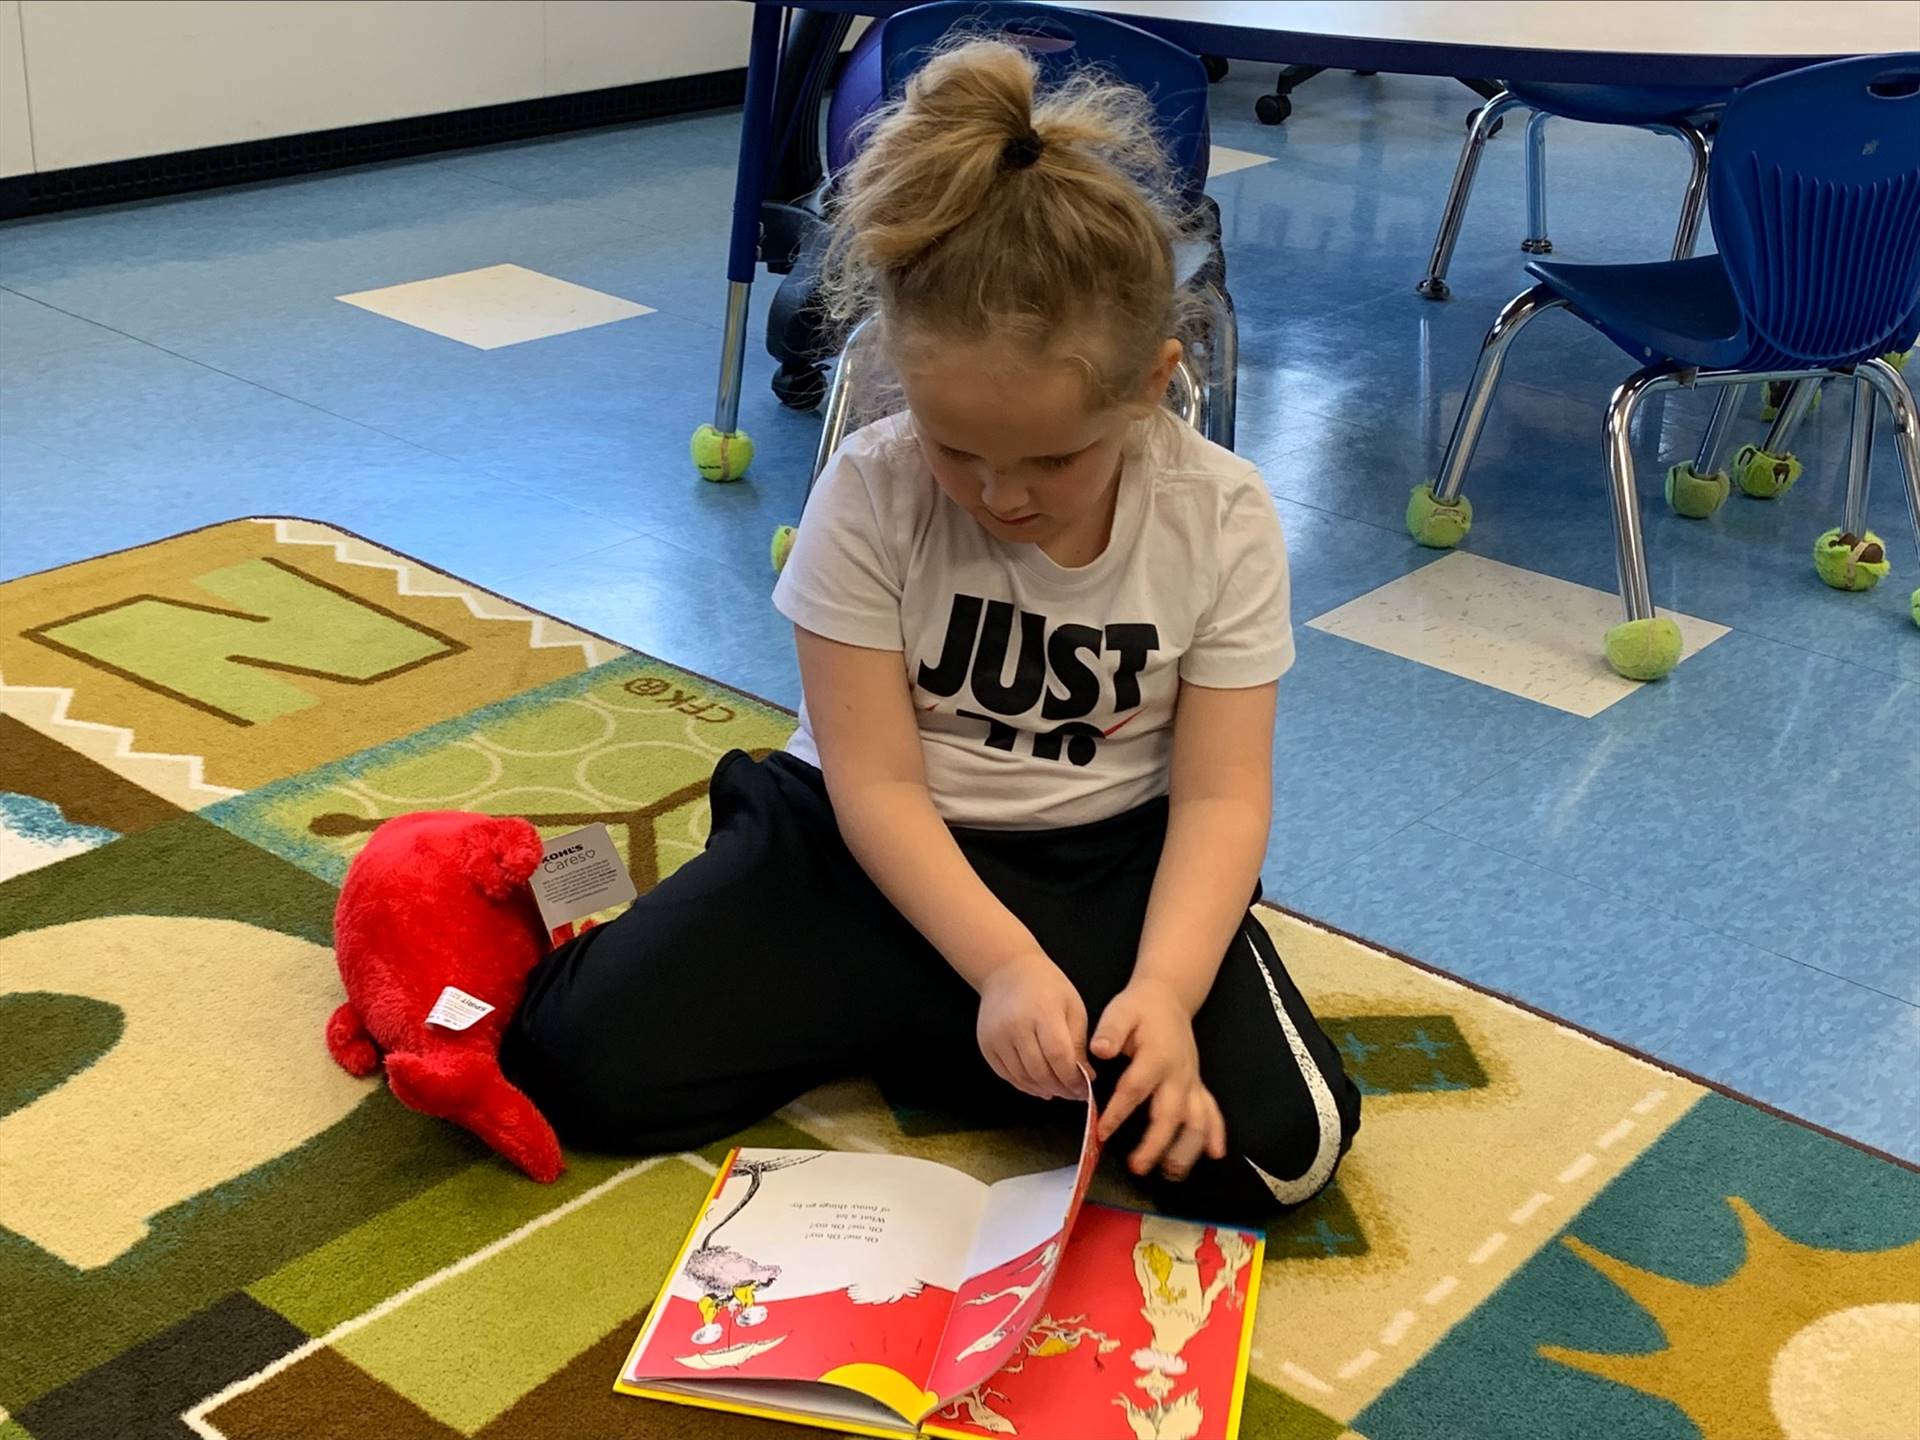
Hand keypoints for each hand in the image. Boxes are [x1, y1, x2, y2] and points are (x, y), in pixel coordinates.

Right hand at [976, 953, 1087, 1100]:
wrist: (1007, 970)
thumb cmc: (1047, 986)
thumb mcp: (1072, 1006)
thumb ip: (1078, 1042)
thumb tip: (1087, 1076)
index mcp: (1043, 1012)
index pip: (1058, 1055)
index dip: (1072, 1078)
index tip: (1085, 1088)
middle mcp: (1016, 1026)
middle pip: (1039, 1071)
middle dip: (1060, 1088)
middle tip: (1074, 1093)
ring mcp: (997, 1037)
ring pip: (1022, 1077)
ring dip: (1043, 1090)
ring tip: (1058, 1091)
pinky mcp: (986, 1045)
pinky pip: (1006, 1075)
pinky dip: (1024, 1085)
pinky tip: (1039, 1086)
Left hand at [1091, 979, 1226, 1179]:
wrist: (1169, 998)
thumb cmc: (1140, 1008)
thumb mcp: (1120, 1011)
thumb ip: (1110, 1031)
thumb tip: (1099, 1050)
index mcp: (1156, 1056)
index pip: (1135, 1089)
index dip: (1119, 1112)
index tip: (1102, 1132)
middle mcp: (1178, 1074)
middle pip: (1170, 1115)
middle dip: (1156, 1144)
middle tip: (1137, 1167)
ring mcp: (1191, 1083)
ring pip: (1196, 1121)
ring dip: (1187, 1149)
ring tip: (1171, 1173)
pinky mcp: (1198, 1087)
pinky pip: (1212, 1112)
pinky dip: (1215, 1134)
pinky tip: (1214, 1155)